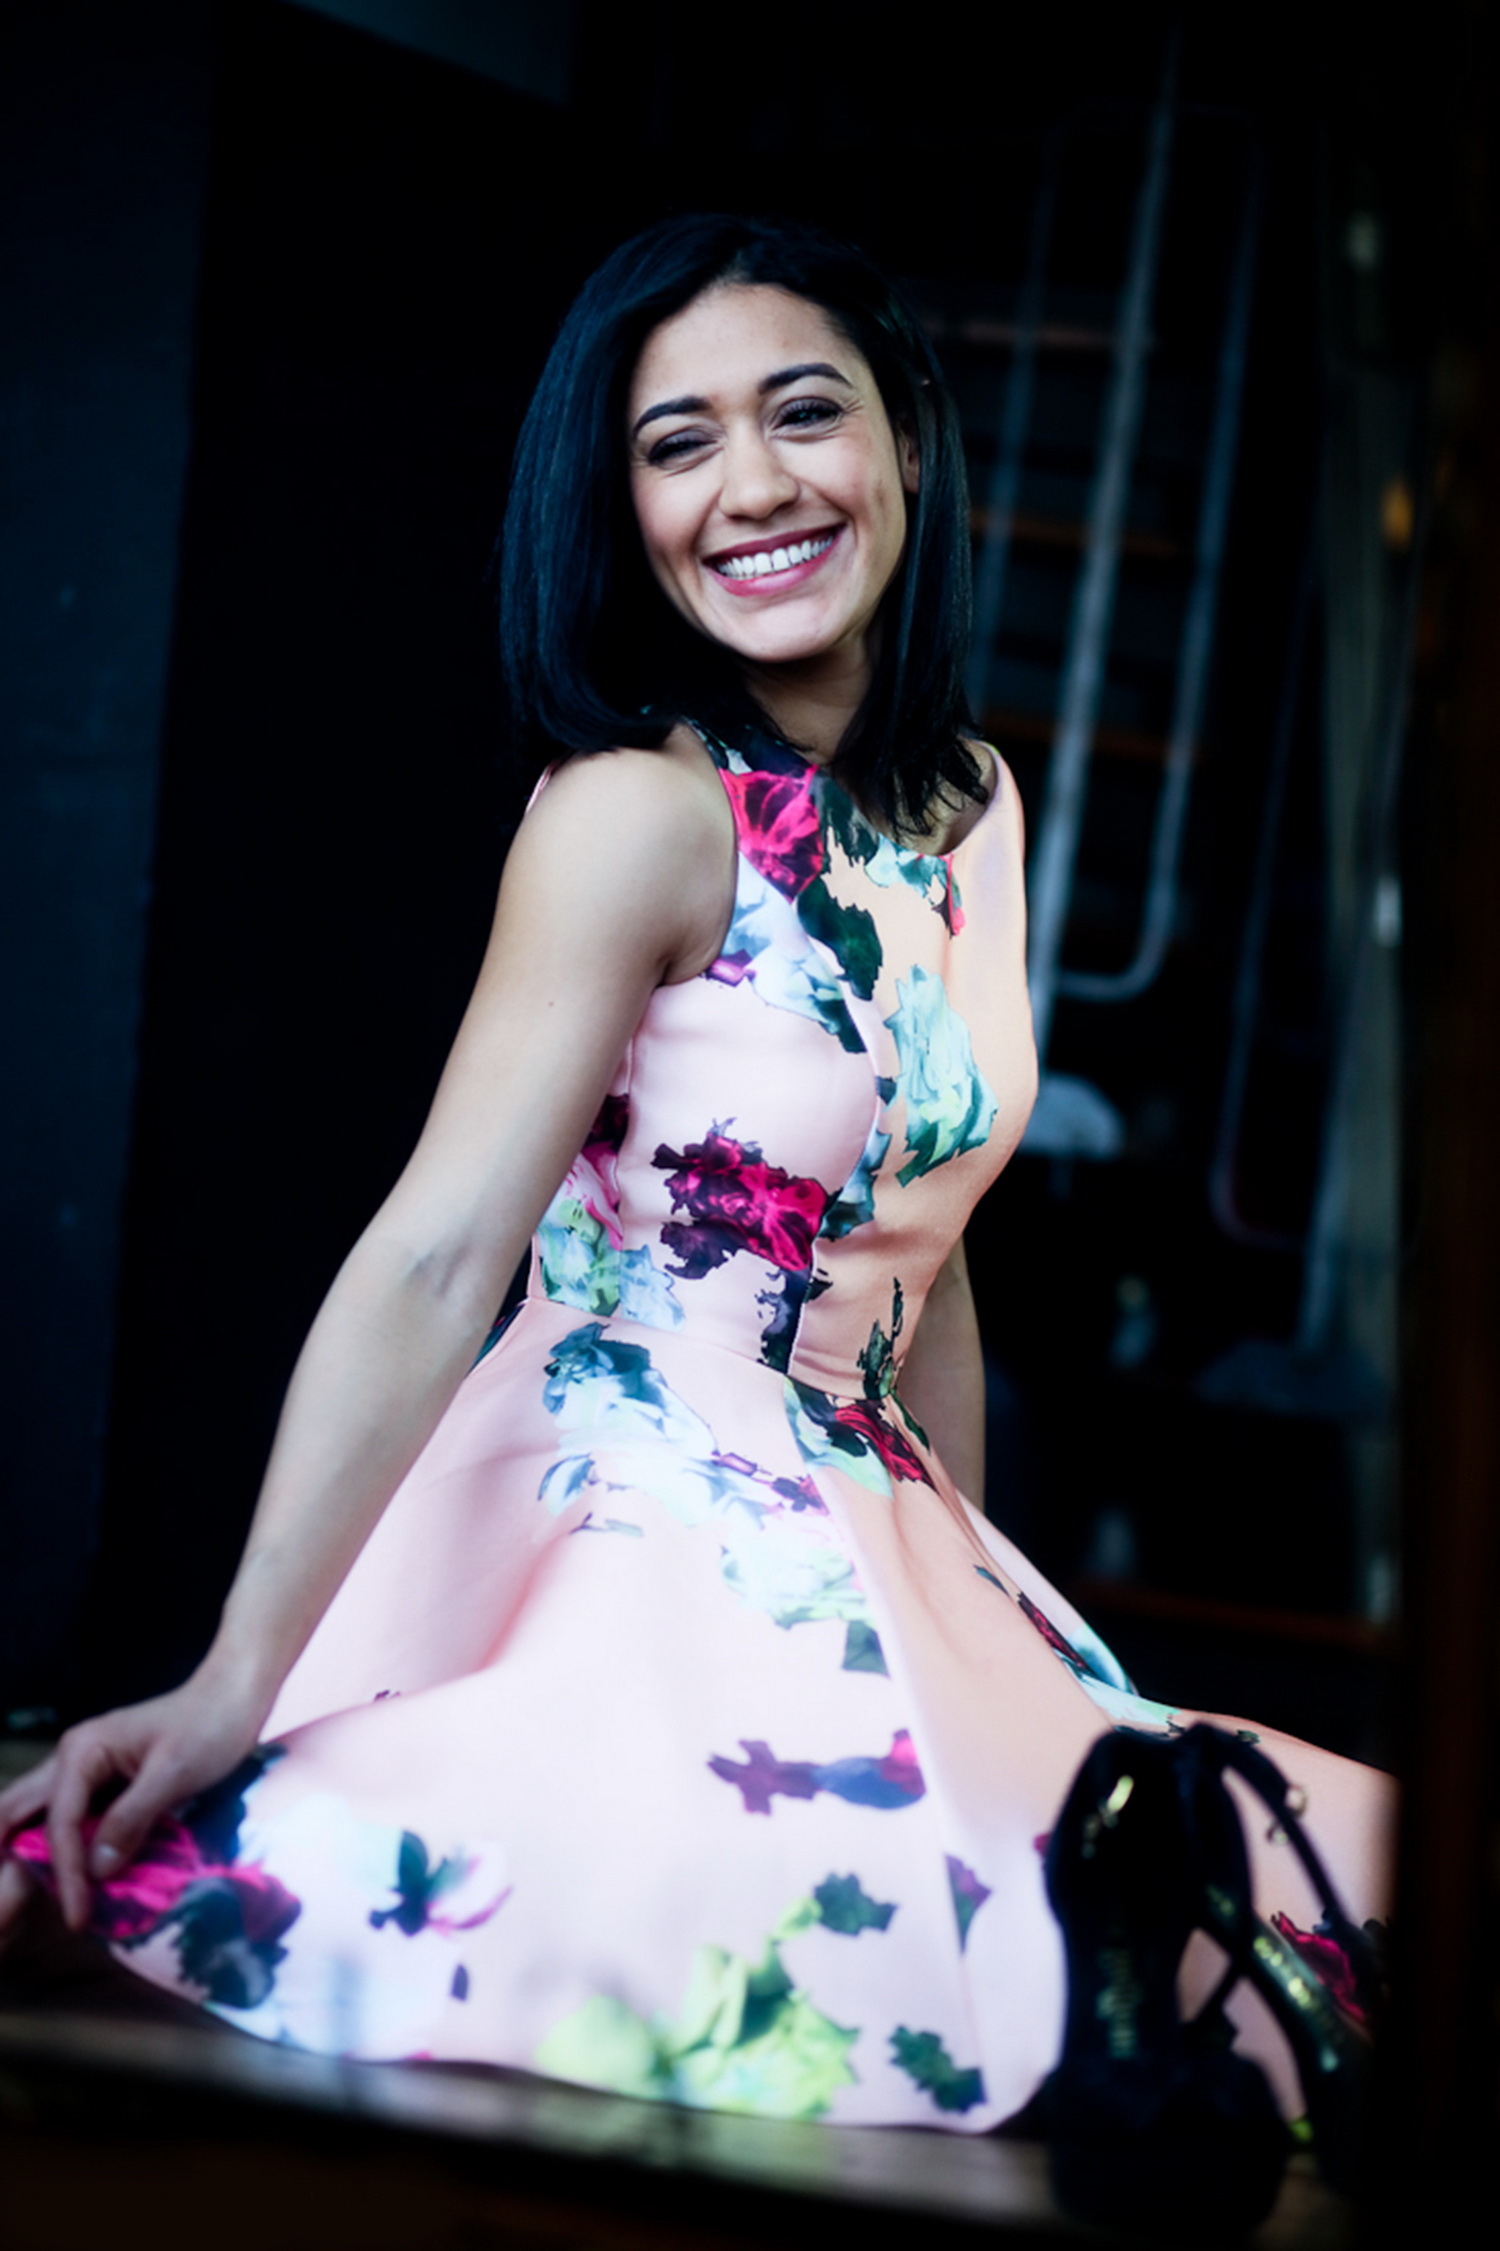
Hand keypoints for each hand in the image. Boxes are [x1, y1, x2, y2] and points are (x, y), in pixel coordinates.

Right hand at [0, 1677, 265, 1934]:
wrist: (233, 1696)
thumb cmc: (209, 1727)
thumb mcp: (175, 1772)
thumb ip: (132, 1817)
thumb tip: (96, 1870)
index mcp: (82, 1751)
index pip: (59, 1823)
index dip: (66, 1875)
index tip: (77, 1918)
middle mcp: (71, 1759)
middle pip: (17, 1814)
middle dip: (4, 1862)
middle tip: (2, 1921)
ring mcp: (83, 1770)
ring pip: (33, 1817)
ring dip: (20, 1857)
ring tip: (17, 1909)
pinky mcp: (100, 1783)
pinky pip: (63, 1820)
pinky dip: (51, 1851)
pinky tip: (52, 1881)